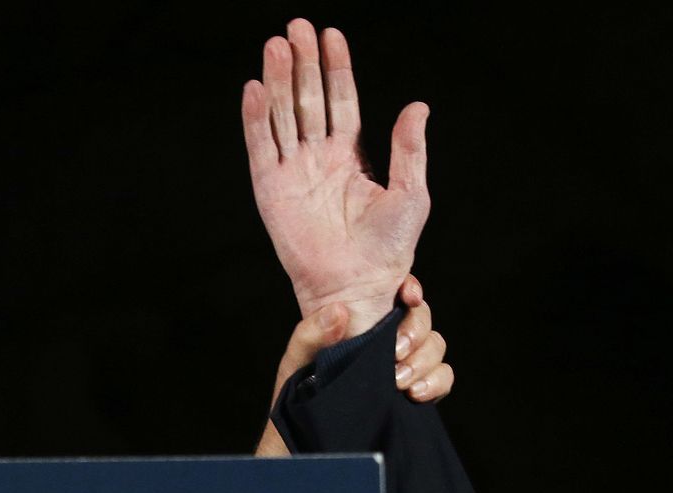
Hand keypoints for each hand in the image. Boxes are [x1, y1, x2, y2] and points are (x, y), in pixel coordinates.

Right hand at [242, 18, 429, 335]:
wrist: (361, 286)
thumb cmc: (389, 249)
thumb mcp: (411, 193)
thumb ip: (409, 148)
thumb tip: (418, 105)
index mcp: (349, 156)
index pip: (339, 100)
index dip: (335, 68)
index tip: (331, 35)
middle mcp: (317, 159)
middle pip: (306, 99)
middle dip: (302, 64)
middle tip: (297, 27)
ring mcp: (292, 172)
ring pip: (282, 116)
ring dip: (277, 81)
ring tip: (277, 45)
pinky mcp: (270, 190)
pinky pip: (261, 147)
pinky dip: (255, 118)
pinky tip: (254, 88)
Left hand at [257, 275, 450, 456]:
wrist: (310, 436)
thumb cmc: (299, 394)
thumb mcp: (298, 360)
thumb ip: (311, 333)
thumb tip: (339, 311)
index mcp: (364, 322)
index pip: (396, 294)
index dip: (410, 288)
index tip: (409, 297)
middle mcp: (389, 339)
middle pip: (422, 318)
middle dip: (416, 331)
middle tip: (396, 352)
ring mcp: (406, 365)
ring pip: (435, 346)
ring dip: (423, 360)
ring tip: (399, 381)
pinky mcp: (417, 392)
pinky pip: (443, 378)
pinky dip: (437, 382)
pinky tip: (415, 393)